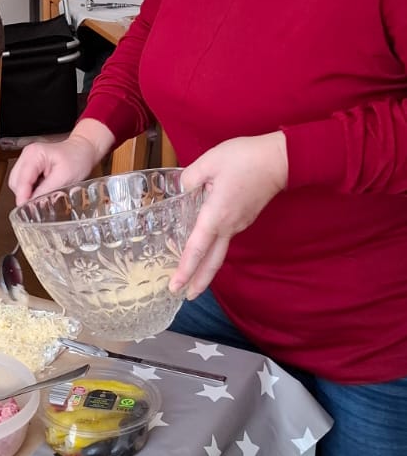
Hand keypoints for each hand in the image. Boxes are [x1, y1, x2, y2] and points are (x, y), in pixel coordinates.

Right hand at [8, 122, 112, 205]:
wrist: (83, 150)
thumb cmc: (77, 159)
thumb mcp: (64, 177)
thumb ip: (46, 190)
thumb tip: (32, 204)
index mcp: (33, 154)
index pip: (21, 180)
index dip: (22, 197)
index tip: (26, 211)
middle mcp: (26, 155)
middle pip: (15, 182)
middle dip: (24, 195)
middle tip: (37, 205)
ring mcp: (27, 160)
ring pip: (17, 183)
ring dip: (27, 193)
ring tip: (43, 194)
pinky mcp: (30, 165)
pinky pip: (24, 182)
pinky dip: (31, 189)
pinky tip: (43, 189)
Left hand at [170, 132, 288, 300]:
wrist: (279, 160)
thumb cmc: (245, 159)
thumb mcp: (209, 161)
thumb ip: (189, 178)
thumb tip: (181, 189)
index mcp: (216, 215)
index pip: (197, 249)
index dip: (185, 270)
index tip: (175, 287)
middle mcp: (229, 226)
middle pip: (212, 261)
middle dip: (198, 281)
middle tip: (185, 296)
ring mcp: (239, 224)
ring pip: (220, 251)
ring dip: (206, 266)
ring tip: (191, 276)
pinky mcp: (245, 218)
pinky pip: (226, 238)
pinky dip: (214, 249)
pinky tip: (206, 246)